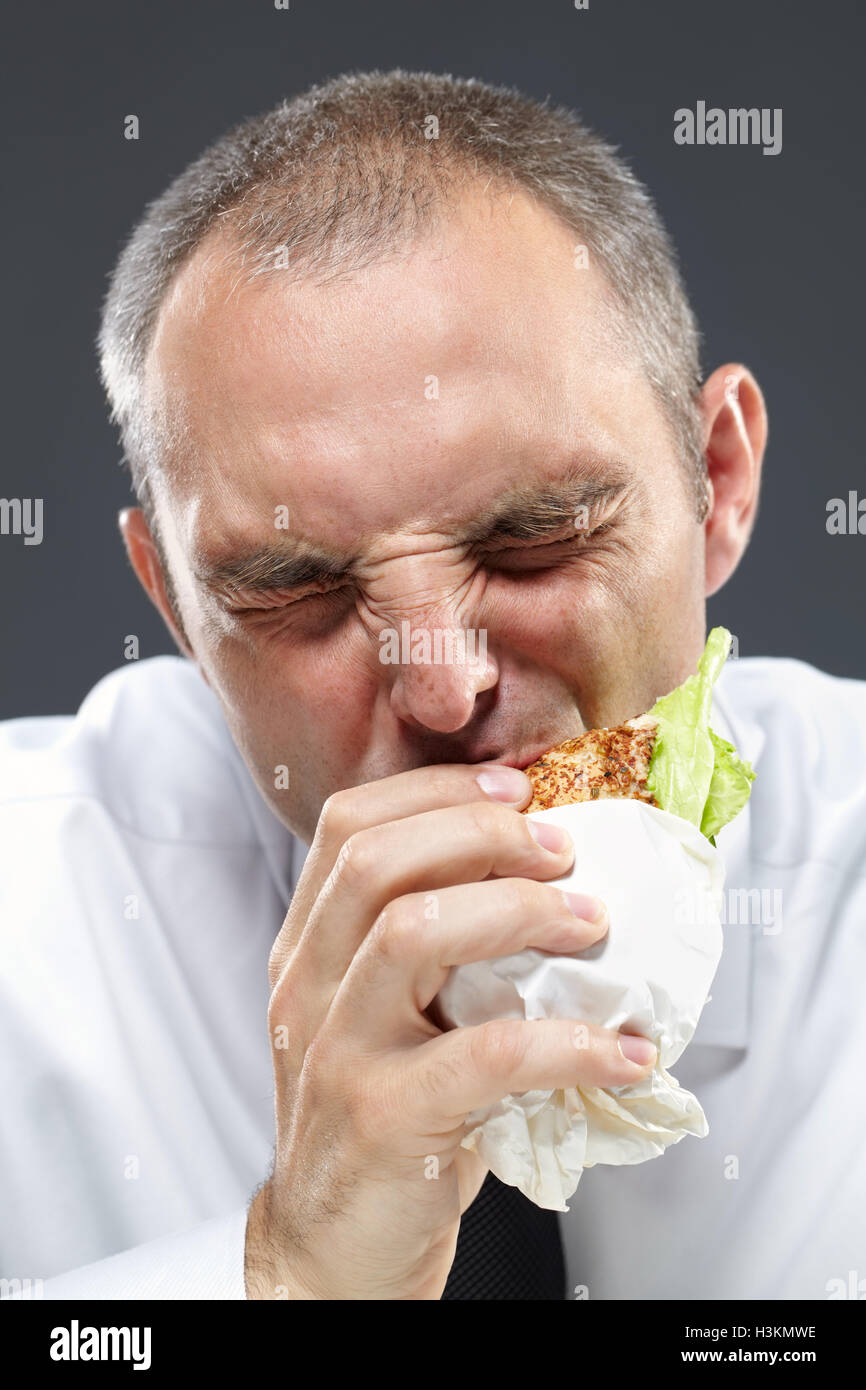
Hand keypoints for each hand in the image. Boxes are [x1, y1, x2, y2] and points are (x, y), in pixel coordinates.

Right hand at [244, 763, 656, 1299]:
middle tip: (564, 850)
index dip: (437, 791)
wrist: (333, 1249)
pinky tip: (622, 1051)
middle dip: (482, 832)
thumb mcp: (387, 1016)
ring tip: (591, 922)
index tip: (518, 790)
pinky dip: (569, 1043)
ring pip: (413, 930)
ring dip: (520, 911)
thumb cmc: (385, 1118)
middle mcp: (306, 985)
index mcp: (307, 946)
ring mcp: (334, 1050)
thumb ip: (430, 946)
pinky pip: (485, 1054)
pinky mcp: (382, 1117)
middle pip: (375, 859)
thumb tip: (550, 872)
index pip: (347, 824)